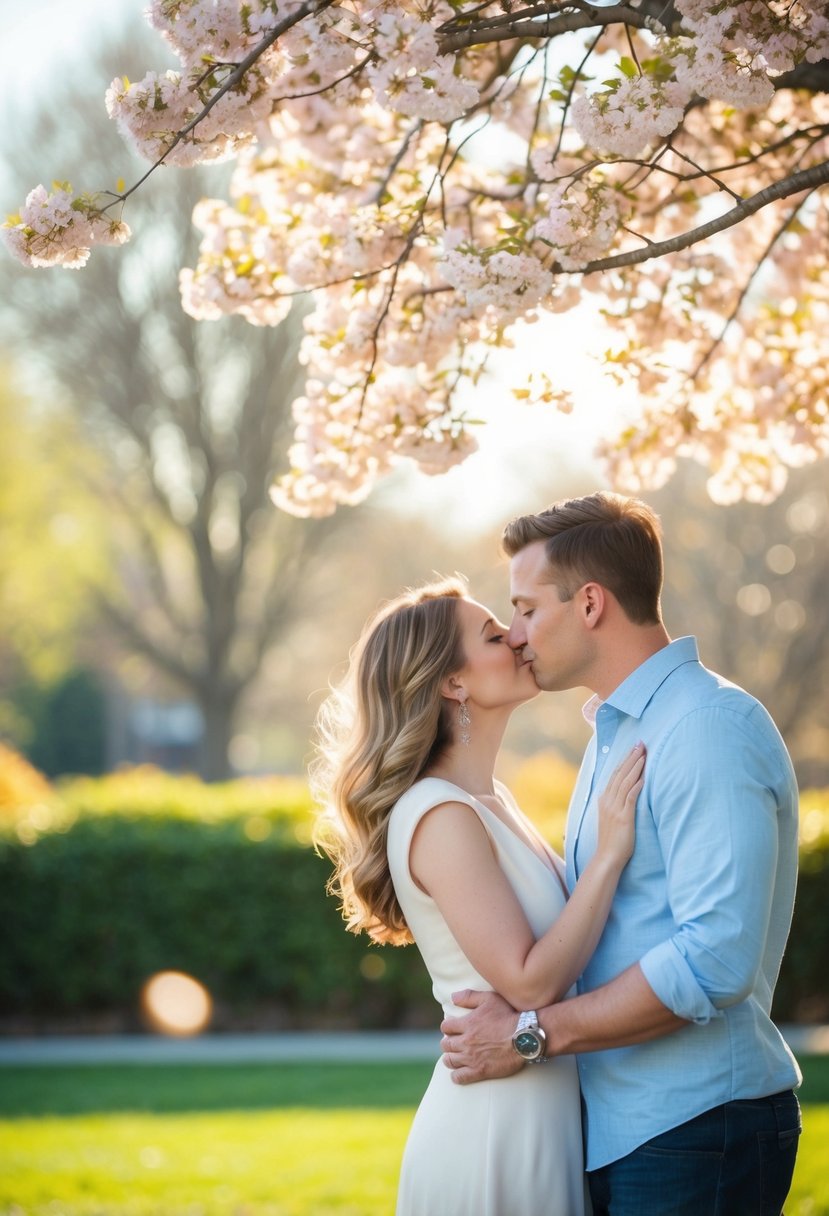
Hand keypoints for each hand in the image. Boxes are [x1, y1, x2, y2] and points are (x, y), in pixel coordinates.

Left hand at [439, 990, 521, 1084]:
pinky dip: (456, 1076)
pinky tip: (458, 1073)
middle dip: (448, 1043)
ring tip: (454, 1057)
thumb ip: (469, 996)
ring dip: (450, 1058)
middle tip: (454, 1043)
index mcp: (467, 1024)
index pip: (446, 1027)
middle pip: (446, 1045)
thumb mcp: (490, 999)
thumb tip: (453, 997)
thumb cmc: (509, 1016)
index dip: (448, 1028)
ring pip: (450, 1061)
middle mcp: (466, 1041)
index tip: (453, 1029)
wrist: (525, 1037)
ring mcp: (472, 1058)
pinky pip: (459, 1077)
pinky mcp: (480, 1071)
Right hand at [596, 742, 644, 869]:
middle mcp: (607, 801)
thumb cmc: (612, 840)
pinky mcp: (623, 817)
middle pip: (620, 774)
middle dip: (631, 758)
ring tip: (644, 754)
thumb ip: (616, 805)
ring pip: (625, 782)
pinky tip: (644, 776)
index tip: (633, 749)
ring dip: (635, 767)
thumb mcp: (611, 818)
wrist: (607, 858)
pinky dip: (637, 785)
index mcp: (604, 800)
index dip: (625, 761)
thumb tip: (625, 794)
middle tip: (641, 744)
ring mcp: (615, 808)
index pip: (615, 775)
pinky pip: (631, 797)